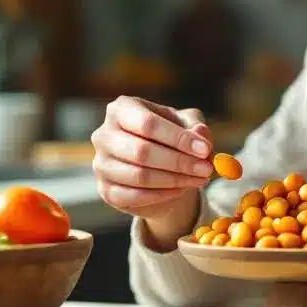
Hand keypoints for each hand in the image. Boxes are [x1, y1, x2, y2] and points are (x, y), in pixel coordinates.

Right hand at [92, 97, 214, 219]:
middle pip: (142, 151)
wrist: (158, 167)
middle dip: (179, 162)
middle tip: (206, 169)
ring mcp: (101, 164)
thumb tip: (200, 134)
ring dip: (175, 180)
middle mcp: (104, 134)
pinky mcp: (105, 190)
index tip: (204, 150)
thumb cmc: (171, 138)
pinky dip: (162, 195)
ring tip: (199, 179)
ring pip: (139, 176)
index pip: (147, 123)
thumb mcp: (188, 124)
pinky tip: (181, 189)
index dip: (178, 138)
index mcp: (122, 109)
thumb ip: (196, 126)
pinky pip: (134, 196)